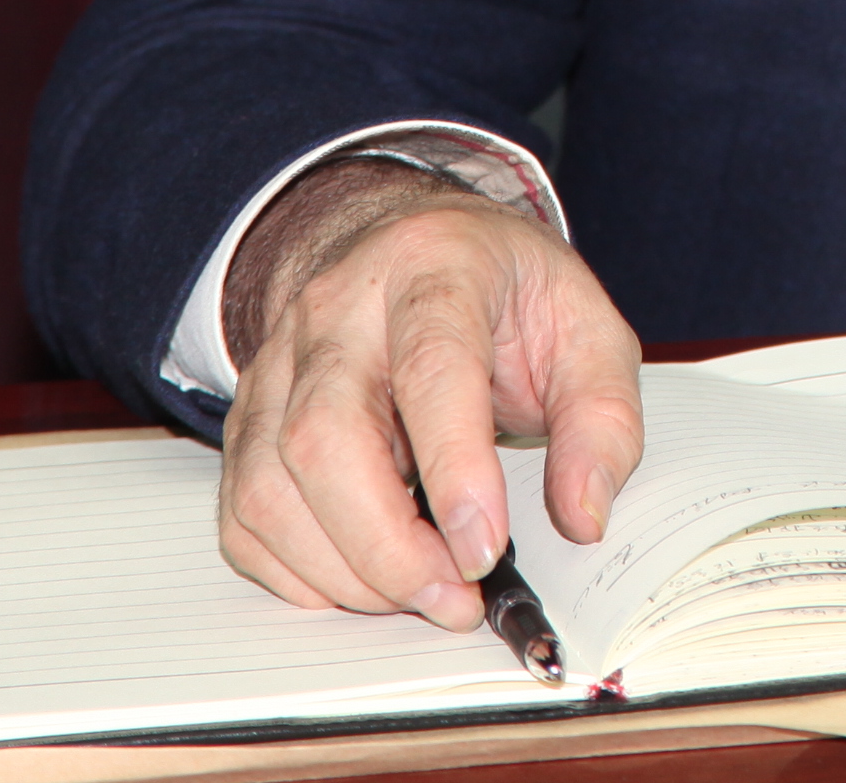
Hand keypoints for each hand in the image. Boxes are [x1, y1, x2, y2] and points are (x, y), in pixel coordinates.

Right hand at [215, 156, 643, 627]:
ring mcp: (280, 362)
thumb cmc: (505, 294)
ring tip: (420, 590)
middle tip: (455, 597)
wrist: (418, 248)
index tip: (483, 549)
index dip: (454, 468)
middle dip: (387, 545)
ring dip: (343, 569)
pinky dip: (296, 570)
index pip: (431, 368)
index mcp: (434, 269)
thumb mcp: (588, 331)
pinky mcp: (249, 416)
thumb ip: (601, 423)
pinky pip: (244, 513)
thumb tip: (583, 516)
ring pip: (271, 484)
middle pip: (326, 436)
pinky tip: (361, 577)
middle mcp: (338, 310)